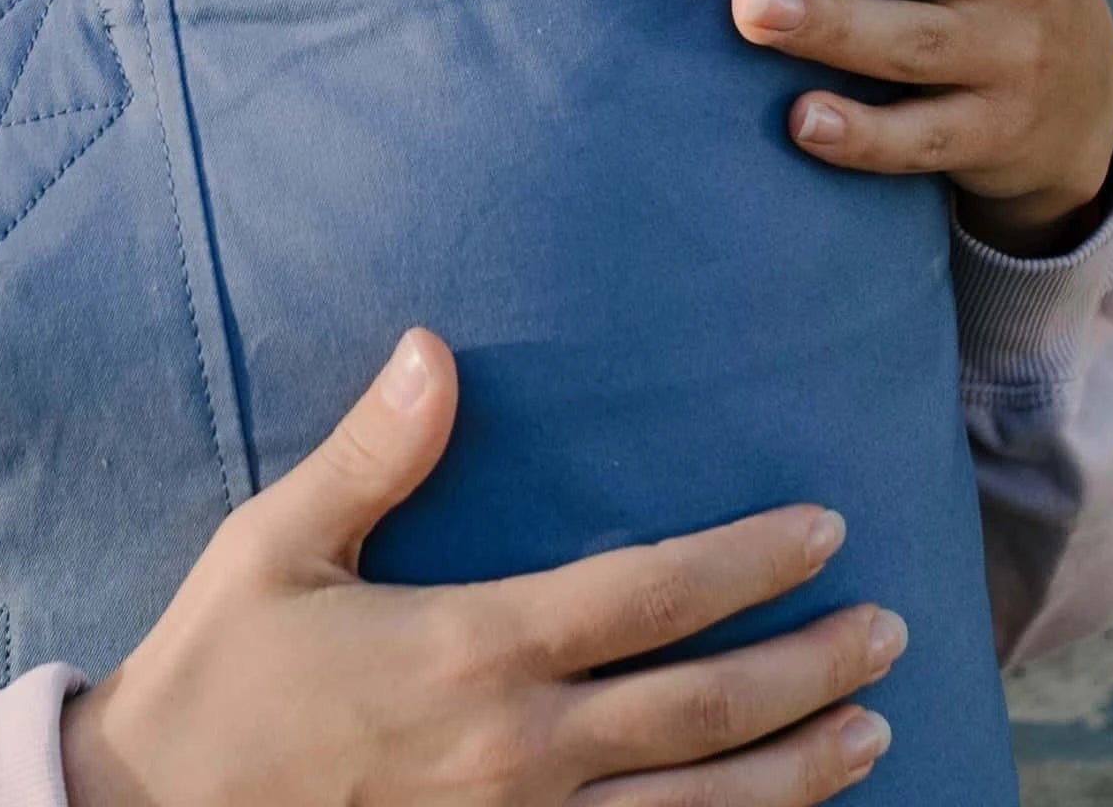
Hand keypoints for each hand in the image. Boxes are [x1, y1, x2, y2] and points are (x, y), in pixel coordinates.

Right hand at [62, 331, 902, 806]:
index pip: (646, 596)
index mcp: (472, 648)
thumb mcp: (278, 541)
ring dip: (798, 770)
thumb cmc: (222, 667)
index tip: (821, 529)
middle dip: (808, 666)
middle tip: (890, 629)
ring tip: (875, 729)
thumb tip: (434, 349)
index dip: (745, 561)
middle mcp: (519, 748)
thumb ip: (372, 450)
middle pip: (702, 710)